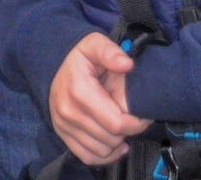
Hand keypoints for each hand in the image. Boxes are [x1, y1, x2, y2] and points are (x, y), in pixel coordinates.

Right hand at [48, 33, 149, 164]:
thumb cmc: (81, 57)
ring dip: (117, 142)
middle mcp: (68, 112)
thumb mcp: (95, 44)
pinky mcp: (62, 135)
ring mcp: (63, 126)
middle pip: (111, 139)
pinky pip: (88, 157)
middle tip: (132, 116)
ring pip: (102, 151)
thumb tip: (127, 64)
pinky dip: (105, 154)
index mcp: (79, 91)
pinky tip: (114, 142)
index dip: (137, 123)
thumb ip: (110, 52)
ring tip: (121, 125)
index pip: (117, 123)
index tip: (143, 113)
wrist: (56, 65)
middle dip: (128, 130)